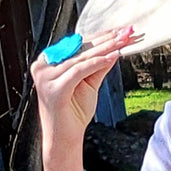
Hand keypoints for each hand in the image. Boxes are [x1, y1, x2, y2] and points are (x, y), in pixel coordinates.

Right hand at [31, 26, 140, 170]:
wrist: (64, 139)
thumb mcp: (89, 84)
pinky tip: (113, 56)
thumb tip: (114, 48)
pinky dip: (97, 63)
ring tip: (123, 41)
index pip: (79, 45)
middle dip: (106, 39)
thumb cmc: (74, 113)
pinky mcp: (54, 88)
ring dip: (105, 48)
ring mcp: (46, 76)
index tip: (122, 30)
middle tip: (127, 31)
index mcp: (49, 62)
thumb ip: (98, 66)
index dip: (101, 37)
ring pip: (81, 57)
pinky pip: (79, 71)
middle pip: (80, 48)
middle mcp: (43, 65)